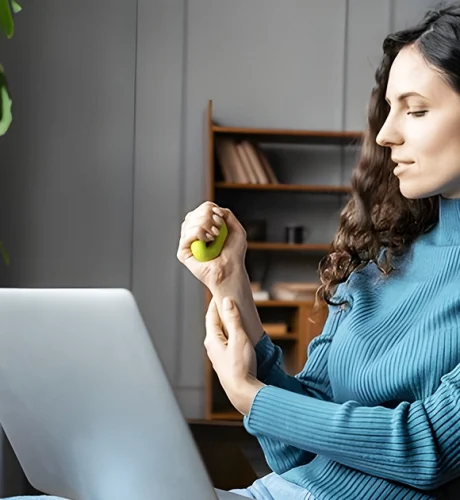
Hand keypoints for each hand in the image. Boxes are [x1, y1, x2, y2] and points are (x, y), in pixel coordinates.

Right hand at [177, 201, 247, 289]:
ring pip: (190, 221)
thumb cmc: (234, 254)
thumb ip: (227, 214)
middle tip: (217, 232)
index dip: (212, 211)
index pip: (204, 208)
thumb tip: (212, 208)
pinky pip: (187, 234)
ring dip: (205, 226)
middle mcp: (194, 232)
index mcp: (205, 225)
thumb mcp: (236, 229)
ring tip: (212, 238)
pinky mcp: (183, 252)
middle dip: (208, 218)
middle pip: (196, 212)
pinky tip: (206, 241)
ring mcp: (188, 241)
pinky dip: (198, 234)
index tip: (221, 223)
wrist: (230, 270)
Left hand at [204, 296, 264, 414]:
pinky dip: (230, 335)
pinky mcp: (225, 363)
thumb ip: (233, 319)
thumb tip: (226, 301)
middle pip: (215, 324)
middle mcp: (212, 347)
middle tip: (229, 301)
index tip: (221, 292)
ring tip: (235, 316)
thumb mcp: (239, 338)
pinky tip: (239, 336)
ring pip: (220, 334)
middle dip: (221, 312)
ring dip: (227, 324)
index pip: (211, 315)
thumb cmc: (241, 366)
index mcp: (212, 339)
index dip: (216, 303)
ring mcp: (218, 356)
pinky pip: (226, 343)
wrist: (243, 392)